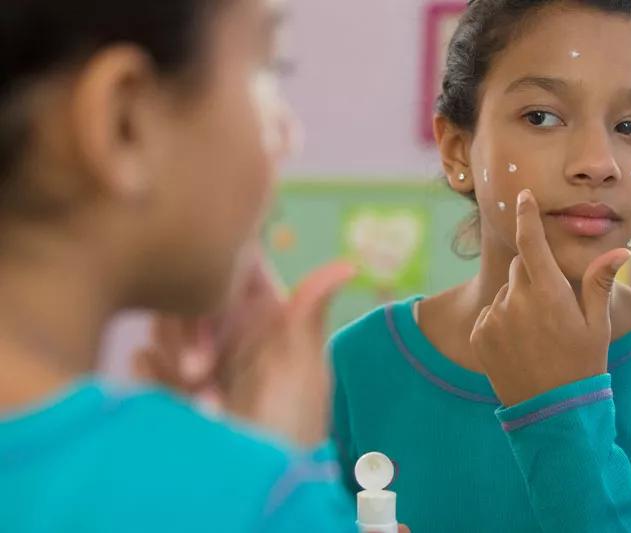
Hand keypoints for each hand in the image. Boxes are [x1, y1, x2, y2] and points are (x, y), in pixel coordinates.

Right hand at [134, 255, 354, 446]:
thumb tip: (347, 265)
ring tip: (202, 402)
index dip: (219, 278)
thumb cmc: (291, 428)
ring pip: (165, 324)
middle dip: (189, 331)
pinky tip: (180, 405)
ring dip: (175, 359)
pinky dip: (156, 377)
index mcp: (265, 317)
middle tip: (200, 376)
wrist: (257, 485)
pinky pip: (146, 358)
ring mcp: (202, 357)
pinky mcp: (173, 385)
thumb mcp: (303, 367)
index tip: (214, 308)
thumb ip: (308, 310)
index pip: (234, 268)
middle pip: (191, 295)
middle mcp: (232, 330)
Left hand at [470, 189, 630, 406]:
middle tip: (552, 309)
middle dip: (534, 277)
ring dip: (517, 303)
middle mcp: (516, 300)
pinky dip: (501, 322)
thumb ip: (600, 283)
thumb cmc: (582, 365)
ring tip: (536, 335)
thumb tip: (621, 250)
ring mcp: (494, 318)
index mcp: (549, 293)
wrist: (552, 412)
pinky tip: (519, 345)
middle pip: (520, 268)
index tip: (522, 196)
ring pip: (505, 293)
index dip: (527, 215)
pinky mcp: (479, 335)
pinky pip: (489, 314)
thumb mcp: (596, 325)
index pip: (532, 242)